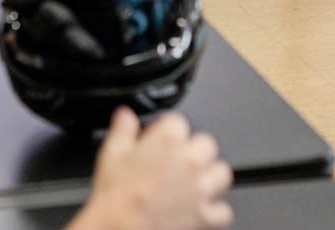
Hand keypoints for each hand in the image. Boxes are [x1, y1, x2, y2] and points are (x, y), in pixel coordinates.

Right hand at [73, 109, 231, 229]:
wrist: (119, 228)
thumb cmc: (115, 195)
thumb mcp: (112, 153)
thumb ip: (123, 129)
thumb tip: (125, 117)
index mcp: (169, 139)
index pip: (177, 121)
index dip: (164, 130)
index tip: (157, 139)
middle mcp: (190, 160)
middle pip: (206, 143)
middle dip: (193, 150)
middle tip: (177, 160)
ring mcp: (200, 188)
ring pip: (222, 173)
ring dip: (211, 176)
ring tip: (195, 180)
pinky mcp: (204, 215)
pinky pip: (223, 212)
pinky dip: (214, 212)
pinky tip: (201, 209)